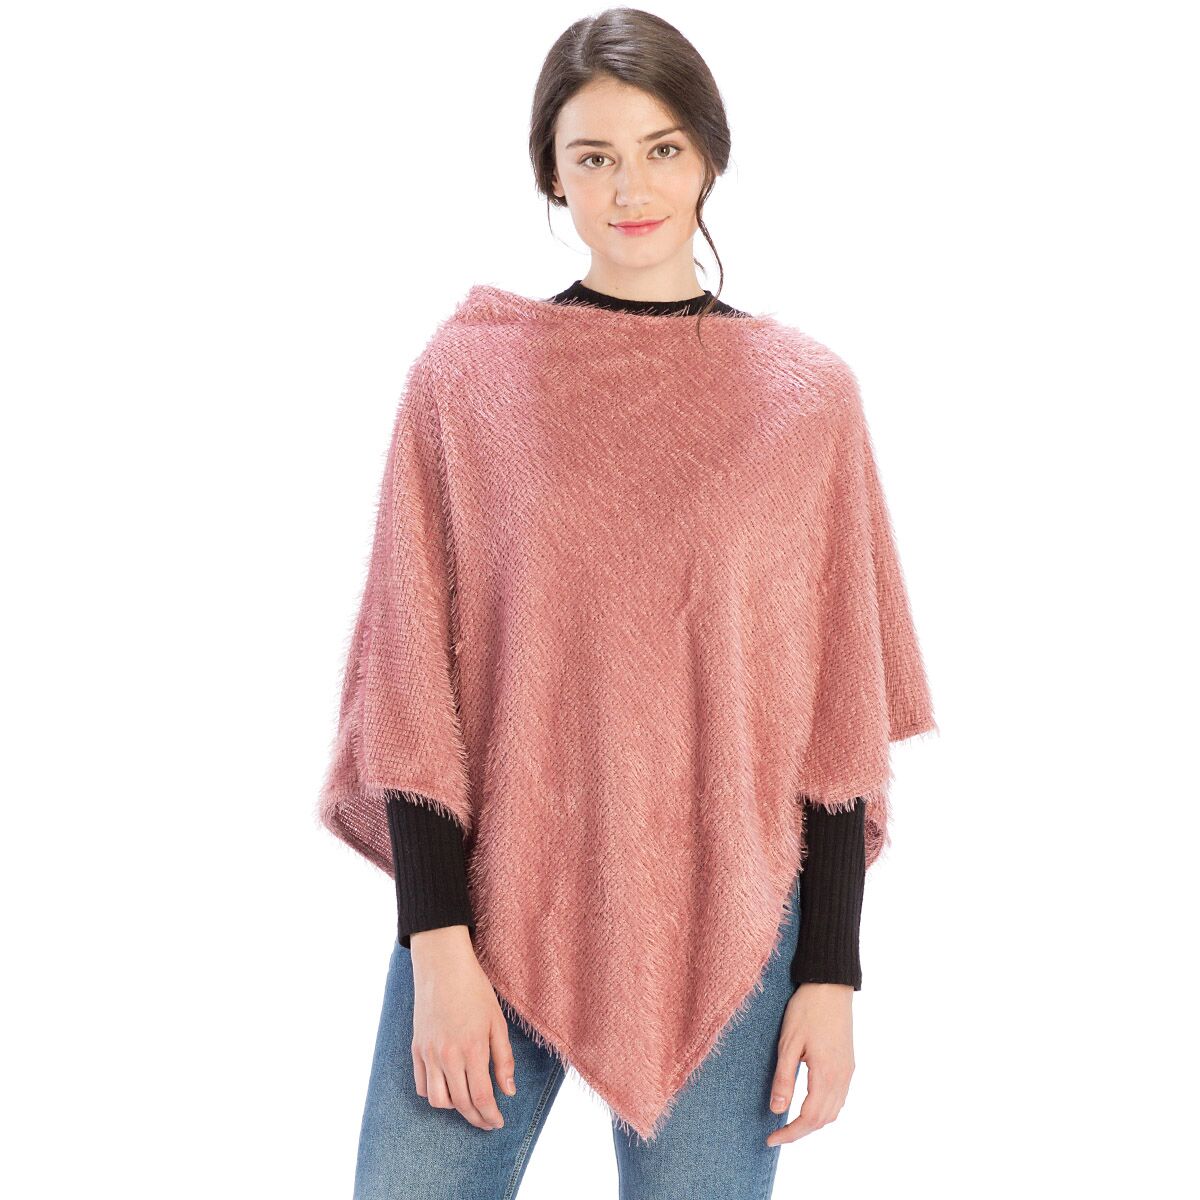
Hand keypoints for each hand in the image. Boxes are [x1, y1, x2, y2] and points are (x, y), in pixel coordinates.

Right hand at [409, 925, 516, 1131]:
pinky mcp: (416, 1049)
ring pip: (438, 1100)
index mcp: (472, 1049)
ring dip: (454, 1108)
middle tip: (487, 1122)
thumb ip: (504, 1059)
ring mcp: (428, 1053)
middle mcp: (447, 1056)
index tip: (498, 1123)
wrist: (442, 966)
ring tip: (468, 1104)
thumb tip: (509, 1091)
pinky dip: (434, 1094)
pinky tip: (448, 1089)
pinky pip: (421, 1085)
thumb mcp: (497, 1022)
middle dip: (476, 1118)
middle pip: (460, 1104)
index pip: (482, 1097)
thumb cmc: (474, 990)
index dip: (491, 1115)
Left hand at [765, 982, 854, 1146]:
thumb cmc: (807, 1009)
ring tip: (790, 1123)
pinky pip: (839, 1097)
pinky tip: (808, 1104)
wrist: (831, 985)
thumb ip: (783, 1078)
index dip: (790, 1133)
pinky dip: (823, 1109)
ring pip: (834, 1111)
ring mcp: (848, 1071)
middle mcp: (842, 1077)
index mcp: (826, 1074)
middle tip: (777, 1134)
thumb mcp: (788, 1043)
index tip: (771, 1139)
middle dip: (800, 1132)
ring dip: (813, 1122)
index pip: (809, 1118)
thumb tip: (777, 1111)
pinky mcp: (849, 1063)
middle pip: (824, 1119)